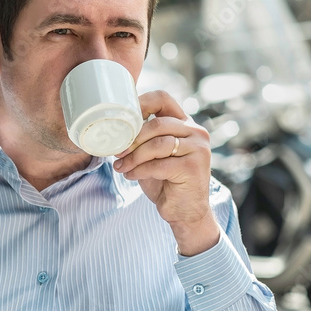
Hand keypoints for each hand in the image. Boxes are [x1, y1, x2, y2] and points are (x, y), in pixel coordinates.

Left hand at [113, 90, 219, 255]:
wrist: (184, 211)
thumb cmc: (165, 181)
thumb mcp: (151, 155)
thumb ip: (142, 139)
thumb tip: (112, 128)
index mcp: (184, 124)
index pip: (163, 99)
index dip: (140, 103)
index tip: (121, 118)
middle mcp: (196, 132)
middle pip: (158, 124)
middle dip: (132, 138)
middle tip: (117, 151)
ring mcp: (198, 149)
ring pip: (158, 144)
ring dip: (134, 157)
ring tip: (121, 166)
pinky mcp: (194, 167)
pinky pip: (160, 164)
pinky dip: (140, 170)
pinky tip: (131, 176)